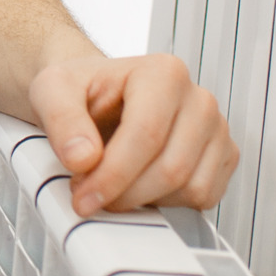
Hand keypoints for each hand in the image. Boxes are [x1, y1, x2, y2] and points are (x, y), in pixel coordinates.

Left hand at [29, 52, 233, 215]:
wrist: (99, 96)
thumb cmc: (81, 90)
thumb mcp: (51, 91)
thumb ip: (61, 119)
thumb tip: (83, 158)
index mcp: (164, 73)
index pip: (146, 135)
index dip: (112, 175)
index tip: (83, 197)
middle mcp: (199, 99)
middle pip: (171, 168)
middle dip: (124, 194)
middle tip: (88, 196)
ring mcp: (216, 129)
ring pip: (190, 188)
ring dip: (144, 200)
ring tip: (113, 185)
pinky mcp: (223, 156)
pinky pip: (204, 197)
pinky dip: (168, 202)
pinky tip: (140, 185)